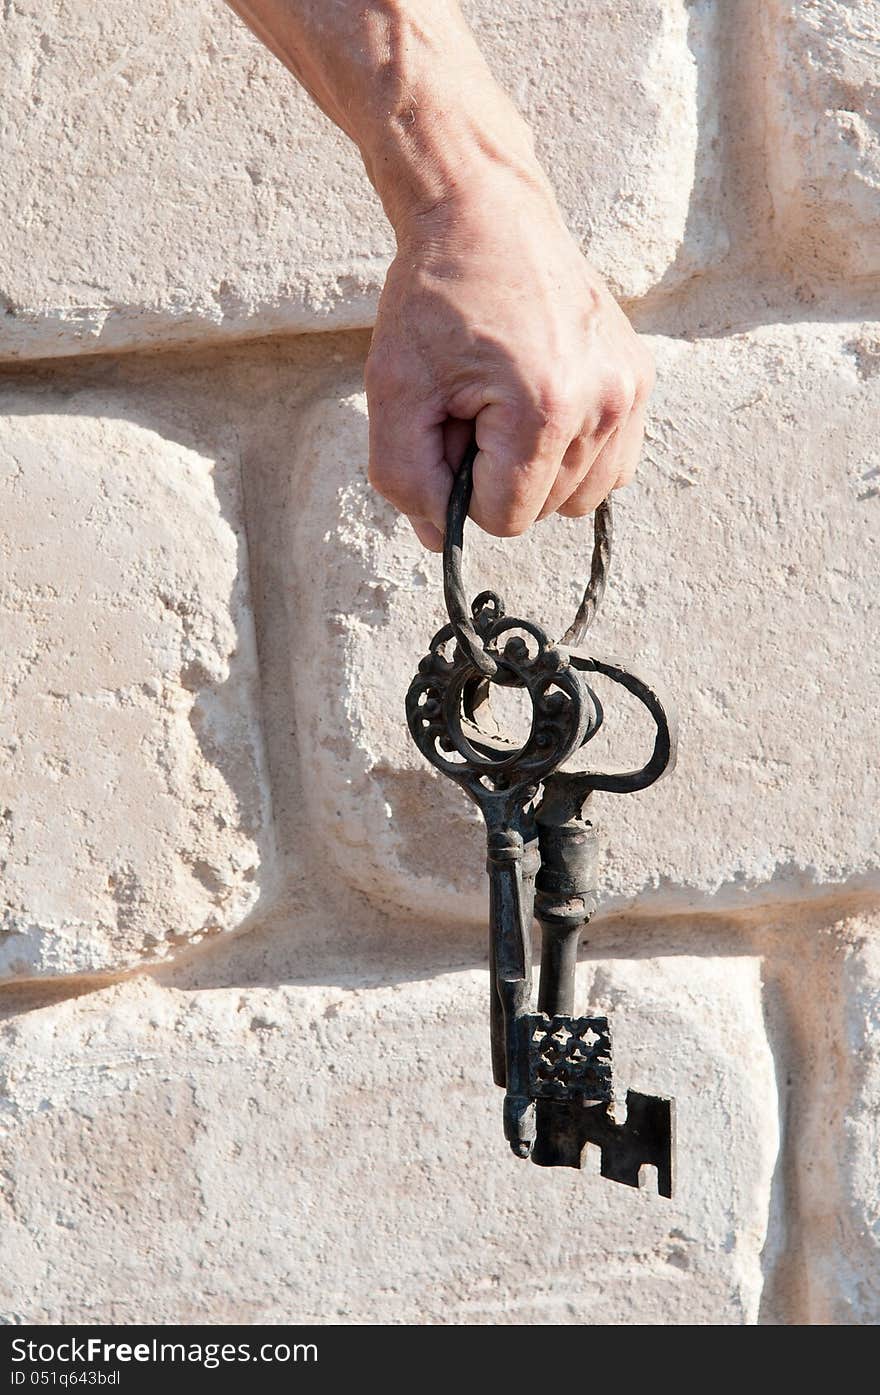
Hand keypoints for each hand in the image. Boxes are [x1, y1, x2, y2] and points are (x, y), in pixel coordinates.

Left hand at [365, 171, 654, 550]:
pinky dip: (573, 455)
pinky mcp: (639, 379)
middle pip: (543, 511)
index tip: (450, 428)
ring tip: (507, 404)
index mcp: (545, 409)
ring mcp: (630, 390)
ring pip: (580, 497)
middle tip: (474, 405)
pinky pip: (612, 466)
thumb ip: (406, 479)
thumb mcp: (395, 391)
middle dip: (498, 475)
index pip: (505, 519)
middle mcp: (605, 403)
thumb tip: (436, 538)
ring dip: (537, 470)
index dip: (462, 489)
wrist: (486, 212)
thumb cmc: (434, 298)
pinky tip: (542, 408)